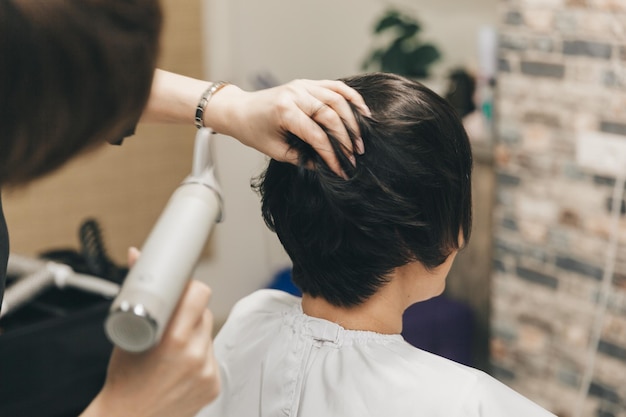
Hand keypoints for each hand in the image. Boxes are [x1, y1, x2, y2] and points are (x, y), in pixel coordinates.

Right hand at [80, 248, 218, 416]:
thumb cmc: (124, 380)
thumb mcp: (127, 333)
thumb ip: (138, 293)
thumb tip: (138, 257)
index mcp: (173, 338)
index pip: (199, 293)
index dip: (190, 288)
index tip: (183, 289)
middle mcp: (194, 353)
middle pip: (204, 312)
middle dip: (188, 312)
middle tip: (171, 322)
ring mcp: (207, 370)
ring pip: (208, 333)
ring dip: (195, 334)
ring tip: (172, 348)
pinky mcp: (214, 383)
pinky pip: (212, 356)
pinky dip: (199, 356)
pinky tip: (181, 365)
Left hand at [206, 79, 370, 175]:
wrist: (240, 110)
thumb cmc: (254, 131)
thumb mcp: (275, 150)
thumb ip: (301, 158)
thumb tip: (326, 167)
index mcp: (285, 111)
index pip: (316, 135)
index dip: (331, 154)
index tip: (341, 170)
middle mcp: (296, 94)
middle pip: (331, 115)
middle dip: (346, 139)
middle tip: (355, 157)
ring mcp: (303, 85)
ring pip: (338, 99)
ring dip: (353, 120)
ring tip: (360, 140)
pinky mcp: (308, 82)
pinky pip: (335, 86)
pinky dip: (351, 98)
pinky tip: (363, 112)